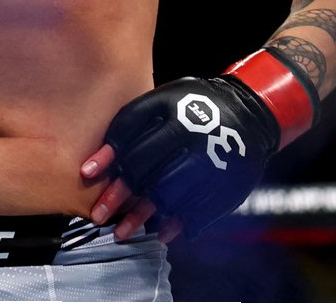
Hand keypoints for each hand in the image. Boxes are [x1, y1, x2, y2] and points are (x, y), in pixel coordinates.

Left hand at [85, 53, 316, 240]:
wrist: (249, 112)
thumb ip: (132, 126)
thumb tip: (97, 165)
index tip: (86, 175)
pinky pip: (197, 209)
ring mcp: (210, 161)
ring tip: (122, 232)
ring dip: (142, 216)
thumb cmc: (194, 105)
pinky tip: (160, 233)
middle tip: (99, 214)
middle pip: (147, 170)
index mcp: (173, 110)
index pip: (133, 137)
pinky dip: (176, 224)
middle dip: (119, 195)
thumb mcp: (164, 101)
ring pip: (169, 195)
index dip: (108, 158)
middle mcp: (191, 135)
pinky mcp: (226, 182)